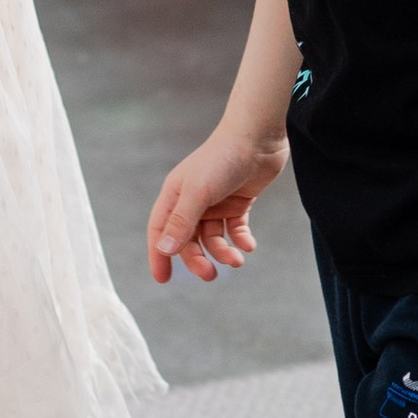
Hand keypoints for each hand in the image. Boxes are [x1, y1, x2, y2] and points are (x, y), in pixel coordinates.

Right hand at [147, 121, 288, 283]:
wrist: (257, 138)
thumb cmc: (222, 159)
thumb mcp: (198, 192)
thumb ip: (181, 222)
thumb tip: (164, 249)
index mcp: (175, 196)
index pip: (160, 231)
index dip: (159, 255)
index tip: (163, 279)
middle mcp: (192, 201)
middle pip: (188, 240)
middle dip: (198, 259)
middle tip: (210, 276)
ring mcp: (216, 202)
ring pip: (213, 237)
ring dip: (223, 252)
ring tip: (237, 259)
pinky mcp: (238, 202)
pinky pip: (235, 229)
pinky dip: (240, 240)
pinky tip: (248, 245)